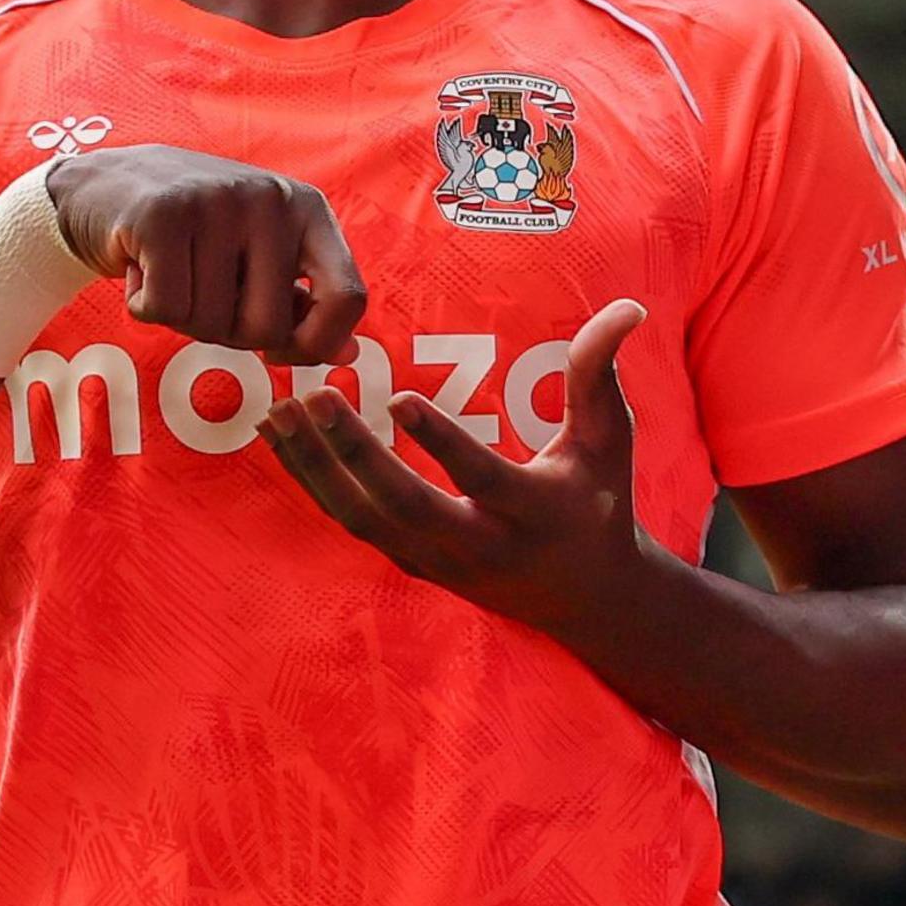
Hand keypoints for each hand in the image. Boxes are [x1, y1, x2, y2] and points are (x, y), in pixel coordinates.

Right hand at [48, 146, 368, 363]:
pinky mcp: (162, 215)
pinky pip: (164, 309)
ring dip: (180, 318)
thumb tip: (348, 355)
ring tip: (169, 270)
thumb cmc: (194, 235)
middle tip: (202, 294)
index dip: (316, 344)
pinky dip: (144, 307)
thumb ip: (303, 305)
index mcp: (308, 210)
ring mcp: (218, 202)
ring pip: (210, 323)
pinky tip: (140, 268)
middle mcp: (272, 199)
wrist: (104, 186)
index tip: (276, 349)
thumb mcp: (259, 259)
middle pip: (268, 328)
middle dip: (227, 335)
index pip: (348, 297)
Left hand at [259, 297, 655, 633]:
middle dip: (355, 454)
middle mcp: (480, 547)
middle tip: (316, 396)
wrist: (585, 598)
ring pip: (364, 520)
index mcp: (533, 513)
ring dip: (316, 468)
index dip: (442, 442)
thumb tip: (627, 307)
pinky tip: (284, 438)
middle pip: (405, 507)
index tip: (398, 396)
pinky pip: (354, 524)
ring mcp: (438, 563)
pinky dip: (315, 482)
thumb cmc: (599, 502)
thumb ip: (600, 374)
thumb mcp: (610, 441)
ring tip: (278, 411)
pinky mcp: (411, 564)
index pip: (482, 479)